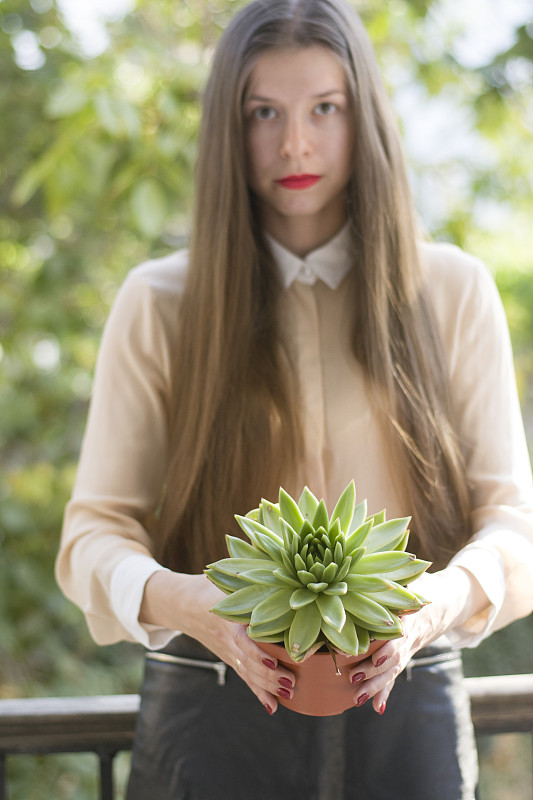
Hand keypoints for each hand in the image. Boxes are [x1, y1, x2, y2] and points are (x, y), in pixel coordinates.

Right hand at [141, 570, 295, 714]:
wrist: (181, 604)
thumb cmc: (210, 585)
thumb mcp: (226, 574)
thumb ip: (251, 565)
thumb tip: (277, 549)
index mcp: (226, 616)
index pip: (242, 636)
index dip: (257, 650)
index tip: (275, 659)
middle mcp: (226, 637)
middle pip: (248, 660)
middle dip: (270, 674)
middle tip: (292, 682)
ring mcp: (227, 651)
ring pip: (248, 672)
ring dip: (268, 686)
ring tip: (290, 694)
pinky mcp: (230, 658)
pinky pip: (244, 678)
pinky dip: (258, 693)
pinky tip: (272, 707)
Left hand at [348, 565, 486, 713]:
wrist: (446, 602)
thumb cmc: (420, 583)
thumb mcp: (411, 577)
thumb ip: (393, 574)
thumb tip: (367, 557)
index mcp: (410, 617)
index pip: (398, 635)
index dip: (387, 648)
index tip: (373, 656)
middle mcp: (409, 637)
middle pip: (391, 658)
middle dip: (372, 671)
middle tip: (352, 678)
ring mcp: (408, 650)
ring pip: (391, 671)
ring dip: (375, 686)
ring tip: (356, 698)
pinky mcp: (404, 657)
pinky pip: (394, 677)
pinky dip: (385, 692)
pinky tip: (376, 709)